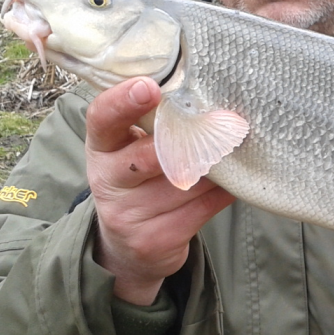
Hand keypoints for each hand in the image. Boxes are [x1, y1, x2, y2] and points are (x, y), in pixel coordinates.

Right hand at [85, 77, 234, 305]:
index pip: (101, 119)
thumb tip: (208, 99)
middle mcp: (107, 181)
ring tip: (230, 152)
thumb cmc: (140, 181)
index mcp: (101, 147)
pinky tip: (232, 182)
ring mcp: (127, 215)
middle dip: (184, 141)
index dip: (122, 101)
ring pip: (185, 182)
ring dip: (213, 167)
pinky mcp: (154, 240)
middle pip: (147, 156)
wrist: (128, 247)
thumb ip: (155, 125)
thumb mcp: (132, 149)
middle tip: (216, 125)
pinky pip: (202, 207)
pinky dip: (223, 191)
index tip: (149, 87)